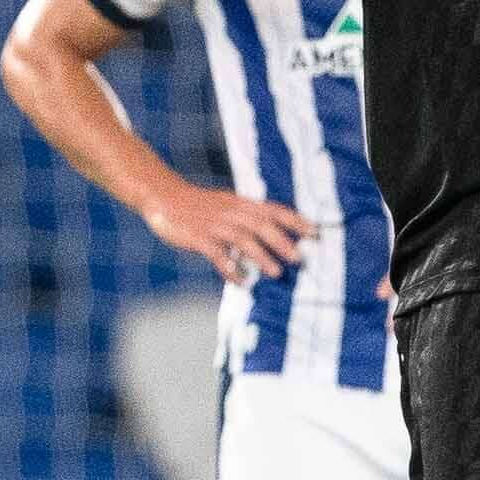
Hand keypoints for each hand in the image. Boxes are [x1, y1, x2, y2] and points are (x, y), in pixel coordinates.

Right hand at [148, 184, 310, 284]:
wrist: (164, 197)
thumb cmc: (199, 205)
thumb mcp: (227, 204)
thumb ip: (248, 217)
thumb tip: (275, 236)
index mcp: (240, 203)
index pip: (273, 210)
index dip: (295, 220)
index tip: (315, 232)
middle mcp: (230, 212)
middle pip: (261, 225)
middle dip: (282, 241)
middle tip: (299, 258)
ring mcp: (214, 225)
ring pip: (242, 239)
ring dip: (260, 256)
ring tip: (276, 272)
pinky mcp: (198, 237)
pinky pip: (217, 254)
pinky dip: (229, 268)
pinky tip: (240, 281)